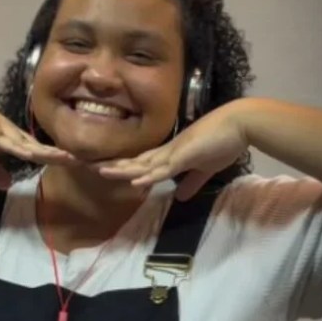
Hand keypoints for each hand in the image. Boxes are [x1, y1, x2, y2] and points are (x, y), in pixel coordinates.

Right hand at [0, 87, 76, 187]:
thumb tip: (7, 186)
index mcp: (12, 139)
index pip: (38, 151)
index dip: (56, 158)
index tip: (77, 166)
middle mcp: (11, 132)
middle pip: (39, 147)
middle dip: (60, 155)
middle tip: (84, 163)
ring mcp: (0, 128)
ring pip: (26, 143)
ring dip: (45, 151)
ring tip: (66, 158)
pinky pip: (3, 139)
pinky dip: (16, 147)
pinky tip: (29, 153)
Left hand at [93, 103, 248, 200]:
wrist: (240, 124)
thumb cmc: (222, 142)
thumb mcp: (204, 169)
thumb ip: (191, 181)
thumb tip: (180, 196)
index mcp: (166, 155)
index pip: (136, 163)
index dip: (117, 167)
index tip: (96, 170)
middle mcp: (164, 152)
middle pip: (130, 162)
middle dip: (107, 165)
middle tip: (81, 165)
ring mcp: (172, 153)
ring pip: (140, 164)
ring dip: (120, 170)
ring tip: (96, 172)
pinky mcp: (184, 156)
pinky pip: (162, 168)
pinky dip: (147, 175)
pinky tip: (132, 180)